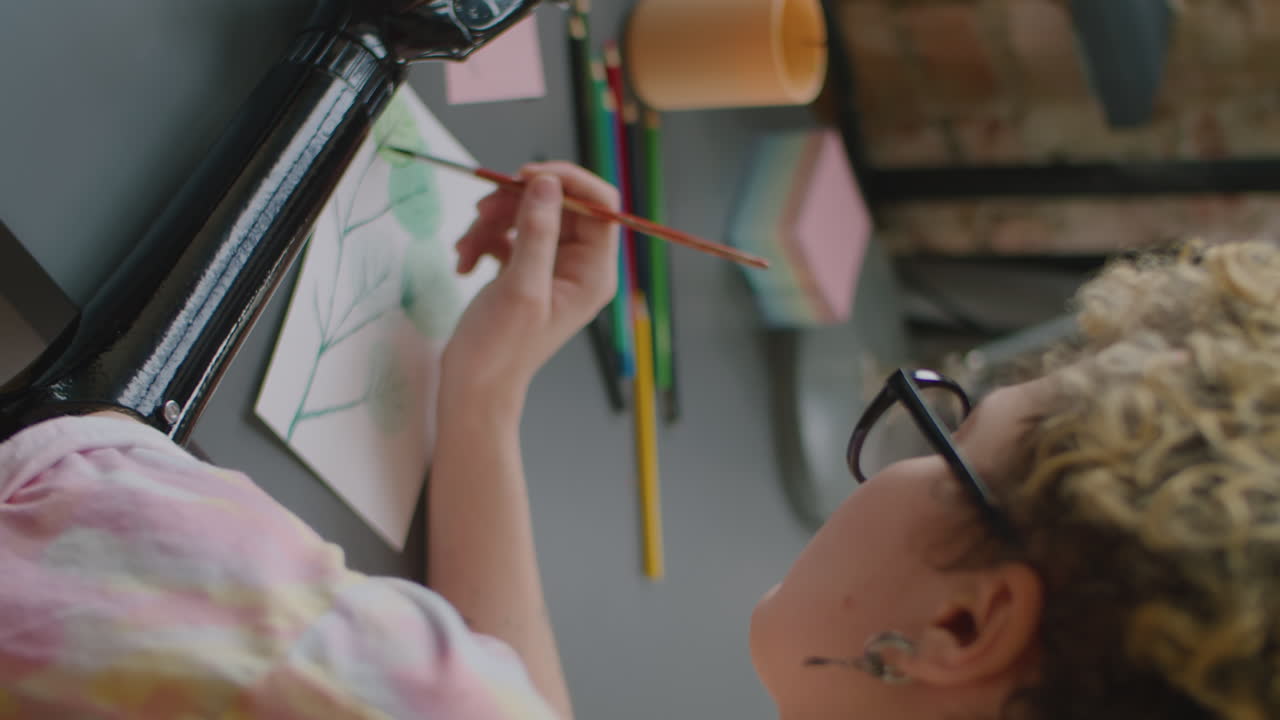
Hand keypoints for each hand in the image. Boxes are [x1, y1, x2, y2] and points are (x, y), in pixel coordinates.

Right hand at [443, 162, 619, 409]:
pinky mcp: (525, 268)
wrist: (473, 386)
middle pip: (557, 204)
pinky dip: (483, 240)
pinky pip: (508, 233)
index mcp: (594, 272)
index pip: (599, 204)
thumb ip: (538, 232)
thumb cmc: (501, 349)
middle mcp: (579, 266)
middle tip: (480, 212)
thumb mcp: (521, 287)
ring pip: (526, 214)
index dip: (567, 181)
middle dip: (514, 204)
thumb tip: (547, 183)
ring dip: (490, 223)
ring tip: (465, 250)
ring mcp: (552, 267)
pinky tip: (465, 263)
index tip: (526, 175)